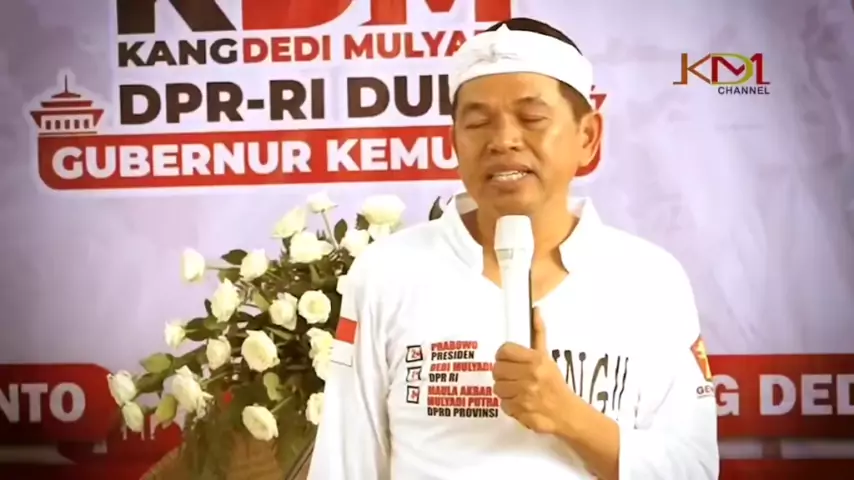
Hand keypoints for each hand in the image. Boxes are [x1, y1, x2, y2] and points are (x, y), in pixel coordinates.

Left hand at [492, 307, 572, 434]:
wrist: (567, 413)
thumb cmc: (554, 382)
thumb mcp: (547, 357)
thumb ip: (538, 334)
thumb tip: (535, 310)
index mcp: (535, 360)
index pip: (504, 351)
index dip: (503, 356)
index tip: (508, 360)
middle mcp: (529, 376)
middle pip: (497, 369)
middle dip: (503, 373)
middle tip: (512, 376)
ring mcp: (524, 395)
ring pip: (498, 387)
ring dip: (505, 389)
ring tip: (516, 390)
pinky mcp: (520, 411)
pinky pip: (503, 404)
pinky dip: (509, 404)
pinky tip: (519, 402)